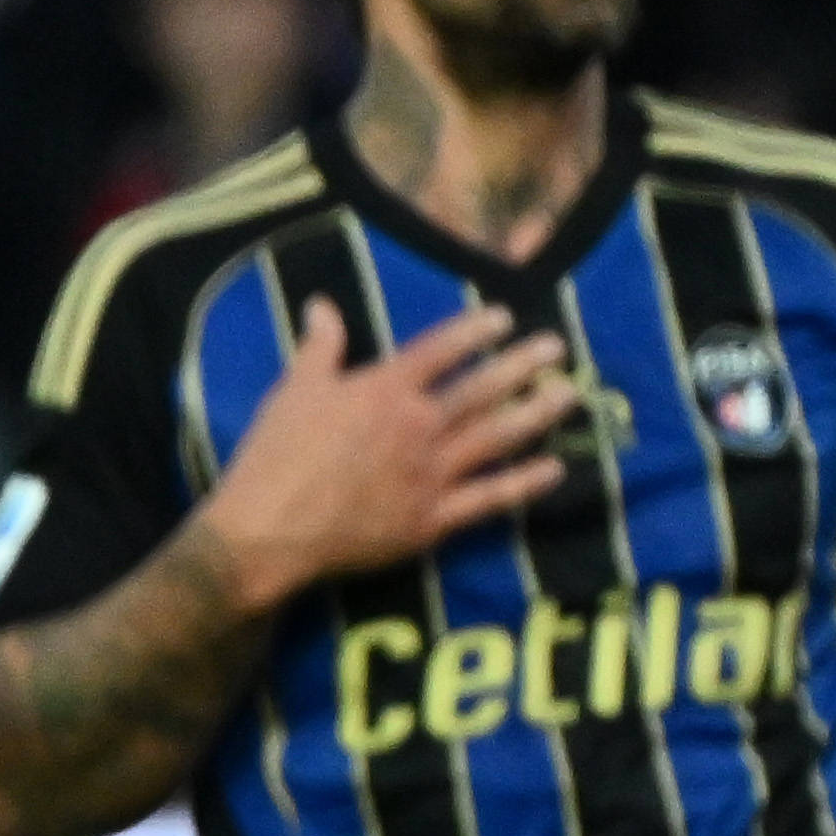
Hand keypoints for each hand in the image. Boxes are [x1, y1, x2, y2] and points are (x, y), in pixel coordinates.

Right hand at [196, 299, 576, 605]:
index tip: (504, 318)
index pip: (442, 349)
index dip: (476, 330)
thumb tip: (323, 305)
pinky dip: (524, 484)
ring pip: (497, 437)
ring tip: (567, 395)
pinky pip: (489, 498)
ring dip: (536, 414)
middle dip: (523, 365)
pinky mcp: (432, 520)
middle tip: (556, 348)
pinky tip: (553, 469)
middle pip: (483, 388)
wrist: (268, 531)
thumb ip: (319, 347)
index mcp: (385, 390)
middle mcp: (419, 425)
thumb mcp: (293, 391)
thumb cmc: (274, 457)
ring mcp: (431, 474)